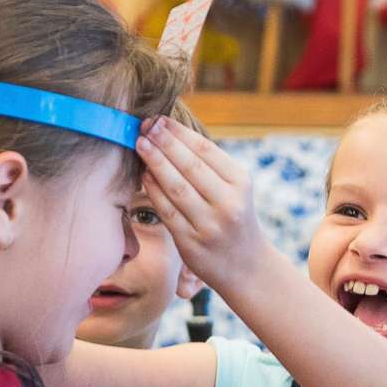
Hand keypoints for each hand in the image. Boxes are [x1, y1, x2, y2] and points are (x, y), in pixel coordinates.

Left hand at [135, 119, 267, 294]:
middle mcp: (228, 203)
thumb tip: (170, 134)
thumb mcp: (234, 189)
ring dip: (155, 162)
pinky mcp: (192, 244)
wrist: (247, 266)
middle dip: (164, 142)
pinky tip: (144, 175)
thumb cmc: (234, 218)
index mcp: (240, 182)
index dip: (179, 133)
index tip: (159, 119)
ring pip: (177, 187)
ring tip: (140, 144)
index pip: (205, 150)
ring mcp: (210, 225)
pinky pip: (168, 212)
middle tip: (144, 125)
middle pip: (190, 166)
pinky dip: (154, 191)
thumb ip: (209, 166)